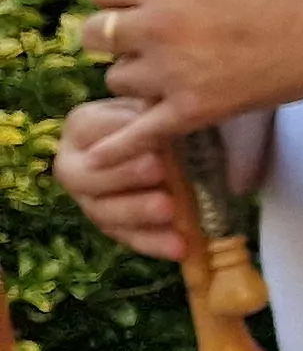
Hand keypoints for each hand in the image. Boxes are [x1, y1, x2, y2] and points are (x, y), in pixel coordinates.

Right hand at [52, 98, 188, 260]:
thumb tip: (157, 113)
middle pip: (86, 175)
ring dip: (137, 211)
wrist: (169, 142)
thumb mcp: (157, 103)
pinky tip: (180, 247)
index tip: (145, 128)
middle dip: (122, 173)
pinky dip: (155, 243)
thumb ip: (151, 110)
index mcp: (82, 126)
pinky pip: (129, 237)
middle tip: (158, 168)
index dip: (116, 129)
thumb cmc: (160, 114)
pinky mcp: (112, 225)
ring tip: (169, 209)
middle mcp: (74, 165)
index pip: (91, 127)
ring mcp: (89, 200)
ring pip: (104, 211)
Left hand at [77, 0, 302, 171]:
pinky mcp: (193, 112)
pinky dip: (115, 147)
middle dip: (114, 31)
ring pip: (115, 78)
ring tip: (168, 71)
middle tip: (147, 33)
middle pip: (94, 34)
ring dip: (135, 73)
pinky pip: (137, 135)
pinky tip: (96, 154)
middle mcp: (157, 29)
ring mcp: (172, 75)